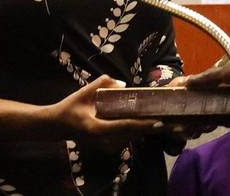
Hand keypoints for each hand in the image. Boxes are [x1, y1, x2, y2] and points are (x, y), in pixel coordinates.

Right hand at [45, 75, 159, 148]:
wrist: (58, 126)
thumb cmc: (71, 107)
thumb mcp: (84, 92)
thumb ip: (104, 84)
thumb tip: (123, 84)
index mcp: (99, 128)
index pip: (125, 126)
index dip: (143, 124)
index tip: (159, 121)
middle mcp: (105, 140)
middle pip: (133, 134)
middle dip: (151, 127)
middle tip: (171, 120)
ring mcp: (107, 145)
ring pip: (131, 137)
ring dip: (146, 129)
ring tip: (166, 121)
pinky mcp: (108, 144)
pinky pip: (126, 137)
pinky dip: (137, 130)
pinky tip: (148, 122)